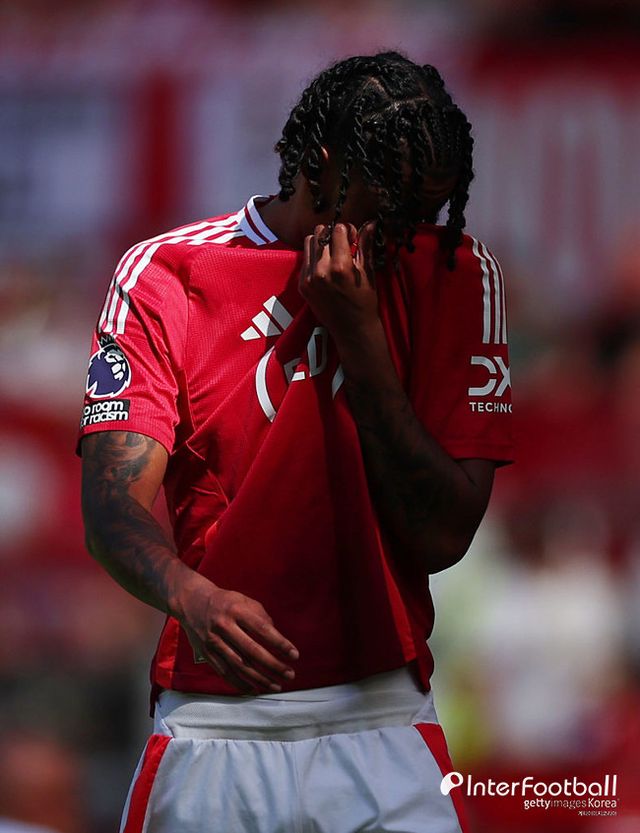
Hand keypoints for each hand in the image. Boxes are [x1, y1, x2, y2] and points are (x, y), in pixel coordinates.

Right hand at [175, 574, 298, 693]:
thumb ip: (261, 616)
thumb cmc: (225, 601)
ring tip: (276, 685)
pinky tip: (254, 689)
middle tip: (290, 675)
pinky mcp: (206, 653)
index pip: (262, 629)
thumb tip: (276, 638)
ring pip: (239, 665)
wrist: (191, 601)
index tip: (294, 655)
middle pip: (252, 651)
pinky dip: (240, 683)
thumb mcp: (244, 600)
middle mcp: (224, 626)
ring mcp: (213, 641)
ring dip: (259, 678)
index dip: (279, 643)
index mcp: (236, 610)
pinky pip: (224, 672)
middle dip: (273, 665)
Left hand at [299, 222, 378, 344]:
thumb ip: (365, 246)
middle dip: (332, 234)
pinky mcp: (302, 285)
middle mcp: (321, 270)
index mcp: (340, 266)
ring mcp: (309, 278)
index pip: (338, 229)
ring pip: (309, 242)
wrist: (352, 330)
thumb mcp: (368, 272)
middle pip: (320, 232)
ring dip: (321, 243)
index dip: (348, 230)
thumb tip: (371, 223)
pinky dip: (314, 258)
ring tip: (332, 254)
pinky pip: (304, 260)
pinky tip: (325, 268)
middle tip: (342, 245)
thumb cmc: (365, 302)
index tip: (353, 239)